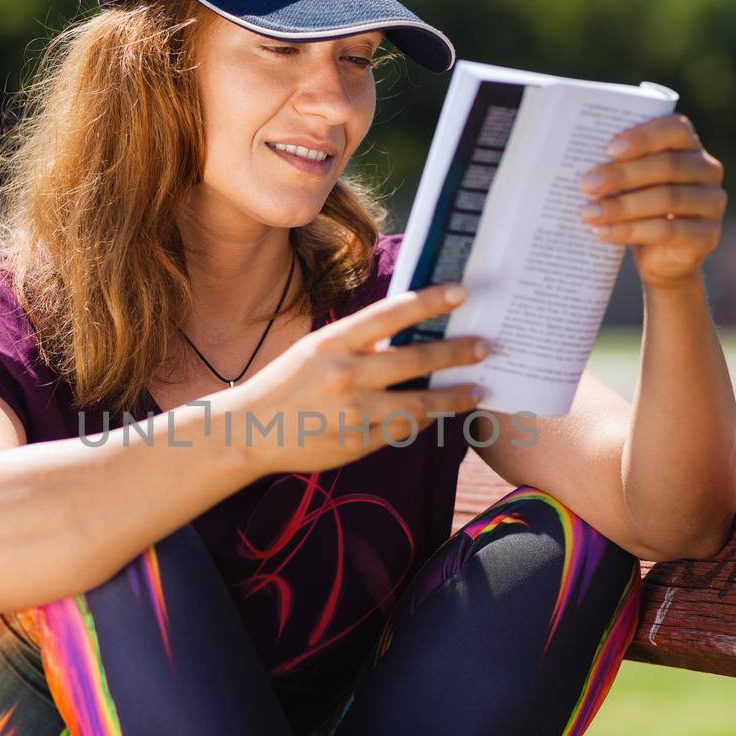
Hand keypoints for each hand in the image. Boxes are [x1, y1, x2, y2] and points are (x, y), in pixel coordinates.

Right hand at [231, 282, 490, 473]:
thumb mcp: (316, 350)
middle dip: (457, 352)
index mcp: (334, 341)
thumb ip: (358, 343)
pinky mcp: (358, 443)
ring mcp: (355, 412)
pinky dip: (426, 421)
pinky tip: (443, 414)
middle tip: (486, 346)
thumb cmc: (288, 384)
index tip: (462, 293)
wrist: (249, 430)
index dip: (429, 301)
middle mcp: (346, 374)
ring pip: (420, 403)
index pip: (391, 314)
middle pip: (416, 359)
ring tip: (478, 389)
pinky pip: (403, 430)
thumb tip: (408, 334)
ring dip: (454, 396)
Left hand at [578, 112, 726, 288]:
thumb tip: (583, 168)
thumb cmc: (640, 210)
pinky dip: (632, 231)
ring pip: (667, 198)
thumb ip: (618, 168)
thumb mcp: (630, 185)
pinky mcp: (708, 235)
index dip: (644, 137)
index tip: (610, 149)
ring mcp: (712, 203)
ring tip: (589, 213)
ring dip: (622, 206)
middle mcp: (708, 171)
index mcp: (690, 147)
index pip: (676, 130)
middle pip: (667, 166)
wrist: (662, 260)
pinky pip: (668, 231)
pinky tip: (604, 233)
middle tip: (586, 185)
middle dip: (622, 175)